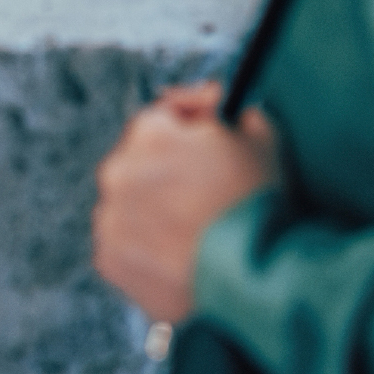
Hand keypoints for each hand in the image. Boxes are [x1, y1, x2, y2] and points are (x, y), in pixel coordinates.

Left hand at [93, 81, 279, 321]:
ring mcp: (110, 217)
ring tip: (197, 238)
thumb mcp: (259, 133)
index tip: (207, 159)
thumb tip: (200, 95)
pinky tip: (181, 262)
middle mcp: (118, 171)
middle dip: (168, 178)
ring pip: (129, 208)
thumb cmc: (263, 201)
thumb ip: (220, 102)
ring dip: (153, 216)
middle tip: (206, 204)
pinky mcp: (110, 260)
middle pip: (140, 166)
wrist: (259, 277)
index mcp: (149, 134)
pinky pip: (125, 249)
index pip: (160, 122)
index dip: (187, 139)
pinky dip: (147, 254)